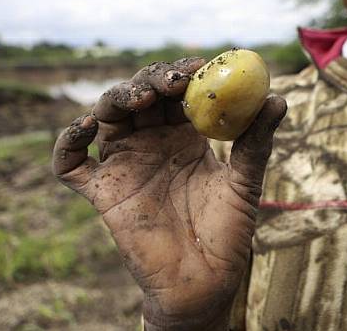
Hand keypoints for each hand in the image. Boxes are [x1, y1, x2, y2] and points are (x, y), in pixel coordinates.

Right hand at [52, 59, 286, 329]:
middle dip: (153, 80)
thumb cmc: (229, 231)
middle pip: (141, 95)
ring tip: (142, 97)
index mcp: (186, 136)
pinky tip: (86, 127)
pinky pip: (70, 163)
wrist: (205, 280)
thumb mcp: (246, 182)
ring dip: (118, 98)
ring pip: (108, 116)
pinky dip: (68, 141)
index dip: (184, 75)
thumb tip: (278, 99)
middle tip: (172, 82)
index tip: (199, 67)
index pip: (178, 92)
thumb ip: (256, 142)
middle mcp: (152, 143)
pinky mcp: (102, 191)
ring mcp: (125, 164)